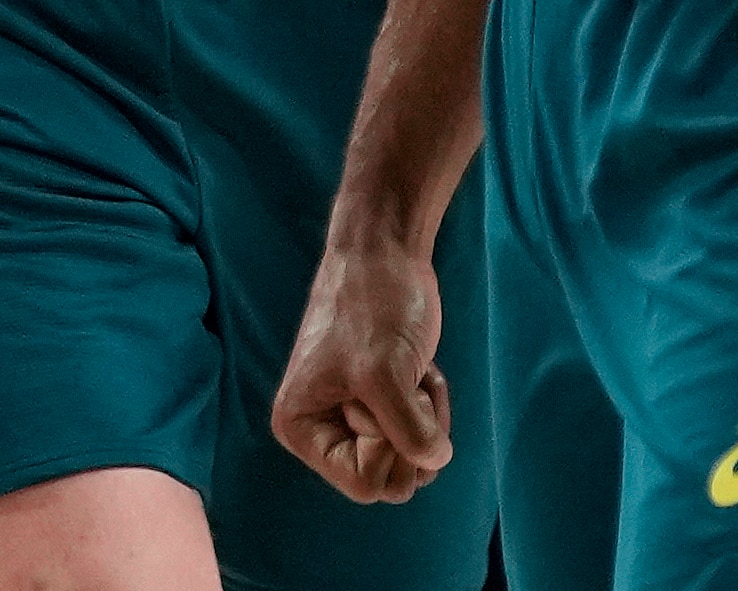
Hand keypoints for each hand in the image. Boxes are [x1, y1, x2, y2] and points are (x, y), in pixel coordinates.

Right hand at [272, 234, 454, 503]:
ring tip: (411, 372)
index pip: (365, 484)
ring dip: (425, 415)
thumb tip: (435, 463)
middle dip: (411, 431)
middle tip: (402, 382)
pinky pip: (422, 433)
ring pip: (413, 459)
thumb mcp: (385, 375)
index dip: (389, 447)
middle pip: (392, 479)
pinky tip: (420, 368)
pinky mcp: (385, 402)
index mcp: (302, 429)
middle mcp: (324, 430)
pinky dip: (430, 401)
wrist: (386, 253)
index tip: (383, 397)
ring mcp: (357, 418)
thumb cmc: (372, 305)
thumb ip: (408, 433)